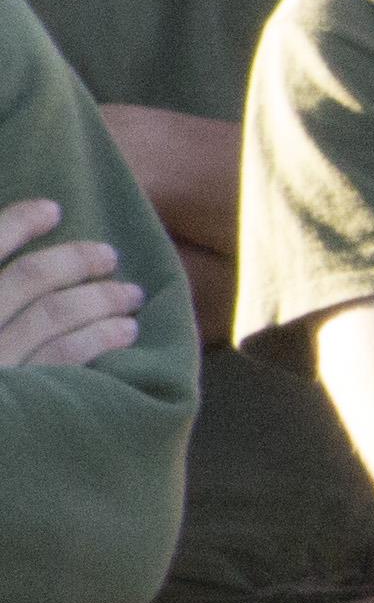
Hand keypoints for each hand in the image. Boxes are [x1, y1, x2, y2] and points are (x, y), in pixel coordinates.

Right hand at [0, 198, 141, 369]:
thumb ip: (5, 283)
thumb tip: (35, 252)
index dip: (17, 223)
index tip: (52, 208)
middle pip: (30, 277)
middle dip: (75, 261)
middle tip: (109, 256)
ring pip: (54, 313)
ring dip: (101, 298)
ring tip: (131, 295)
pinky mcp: (23, 394)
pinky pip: (67, 356)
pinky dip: (101, 336)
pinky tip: (126, 329)